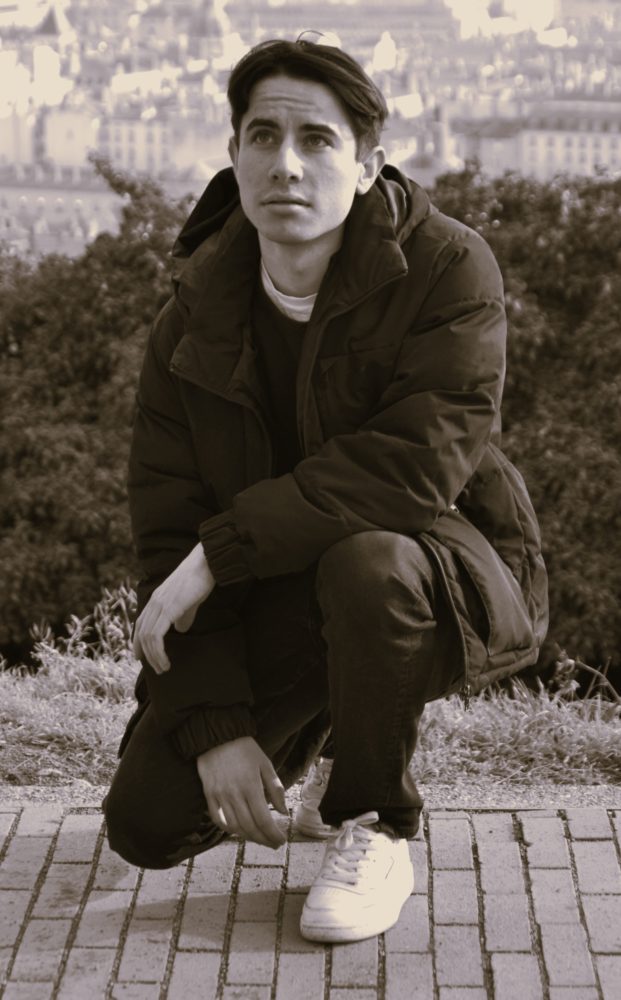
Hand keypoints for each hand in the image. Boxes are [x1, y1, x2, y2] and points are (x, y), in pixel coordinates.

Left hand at [133, 542, 214, 673]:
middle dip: (147, 655)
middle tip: (157, 669)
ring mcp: (160, 605)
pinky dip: (158, 652)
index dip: (138, 642)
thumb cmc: (201, 579)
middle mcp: (154, 602)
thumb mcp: (189, 601)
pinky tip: (166, 661)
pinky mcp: (168, 609)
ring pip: (147, 638)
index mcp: (157, 599)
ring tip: (163, 668)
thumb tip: (181, 629)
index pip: (141, 624)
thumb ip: (183, 615)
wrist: (207, 563)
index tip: (142, 658)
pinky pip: (156, 636)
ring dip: (153, 657)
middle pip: (142, 634)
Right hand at [196, 737, 287, 848]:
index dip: (273, 835)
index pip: (264, 820)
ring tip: (259, 839)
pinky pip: (218, 819)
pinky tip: (238, 831)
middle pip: (250, 827)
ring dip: (248, 837)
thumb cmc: (244, 748)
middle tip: (273, 844)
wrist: (217, 735)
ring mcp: (220, 796)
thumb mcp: (265, 764)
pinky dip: (228, 829)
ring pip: (234, 827)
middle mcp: (234, 794)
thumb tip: (283, 812)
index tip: (282, 841)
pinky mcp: (209, 795)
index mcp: (251, 786)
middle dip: (264, 840)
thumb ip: (275, 789)